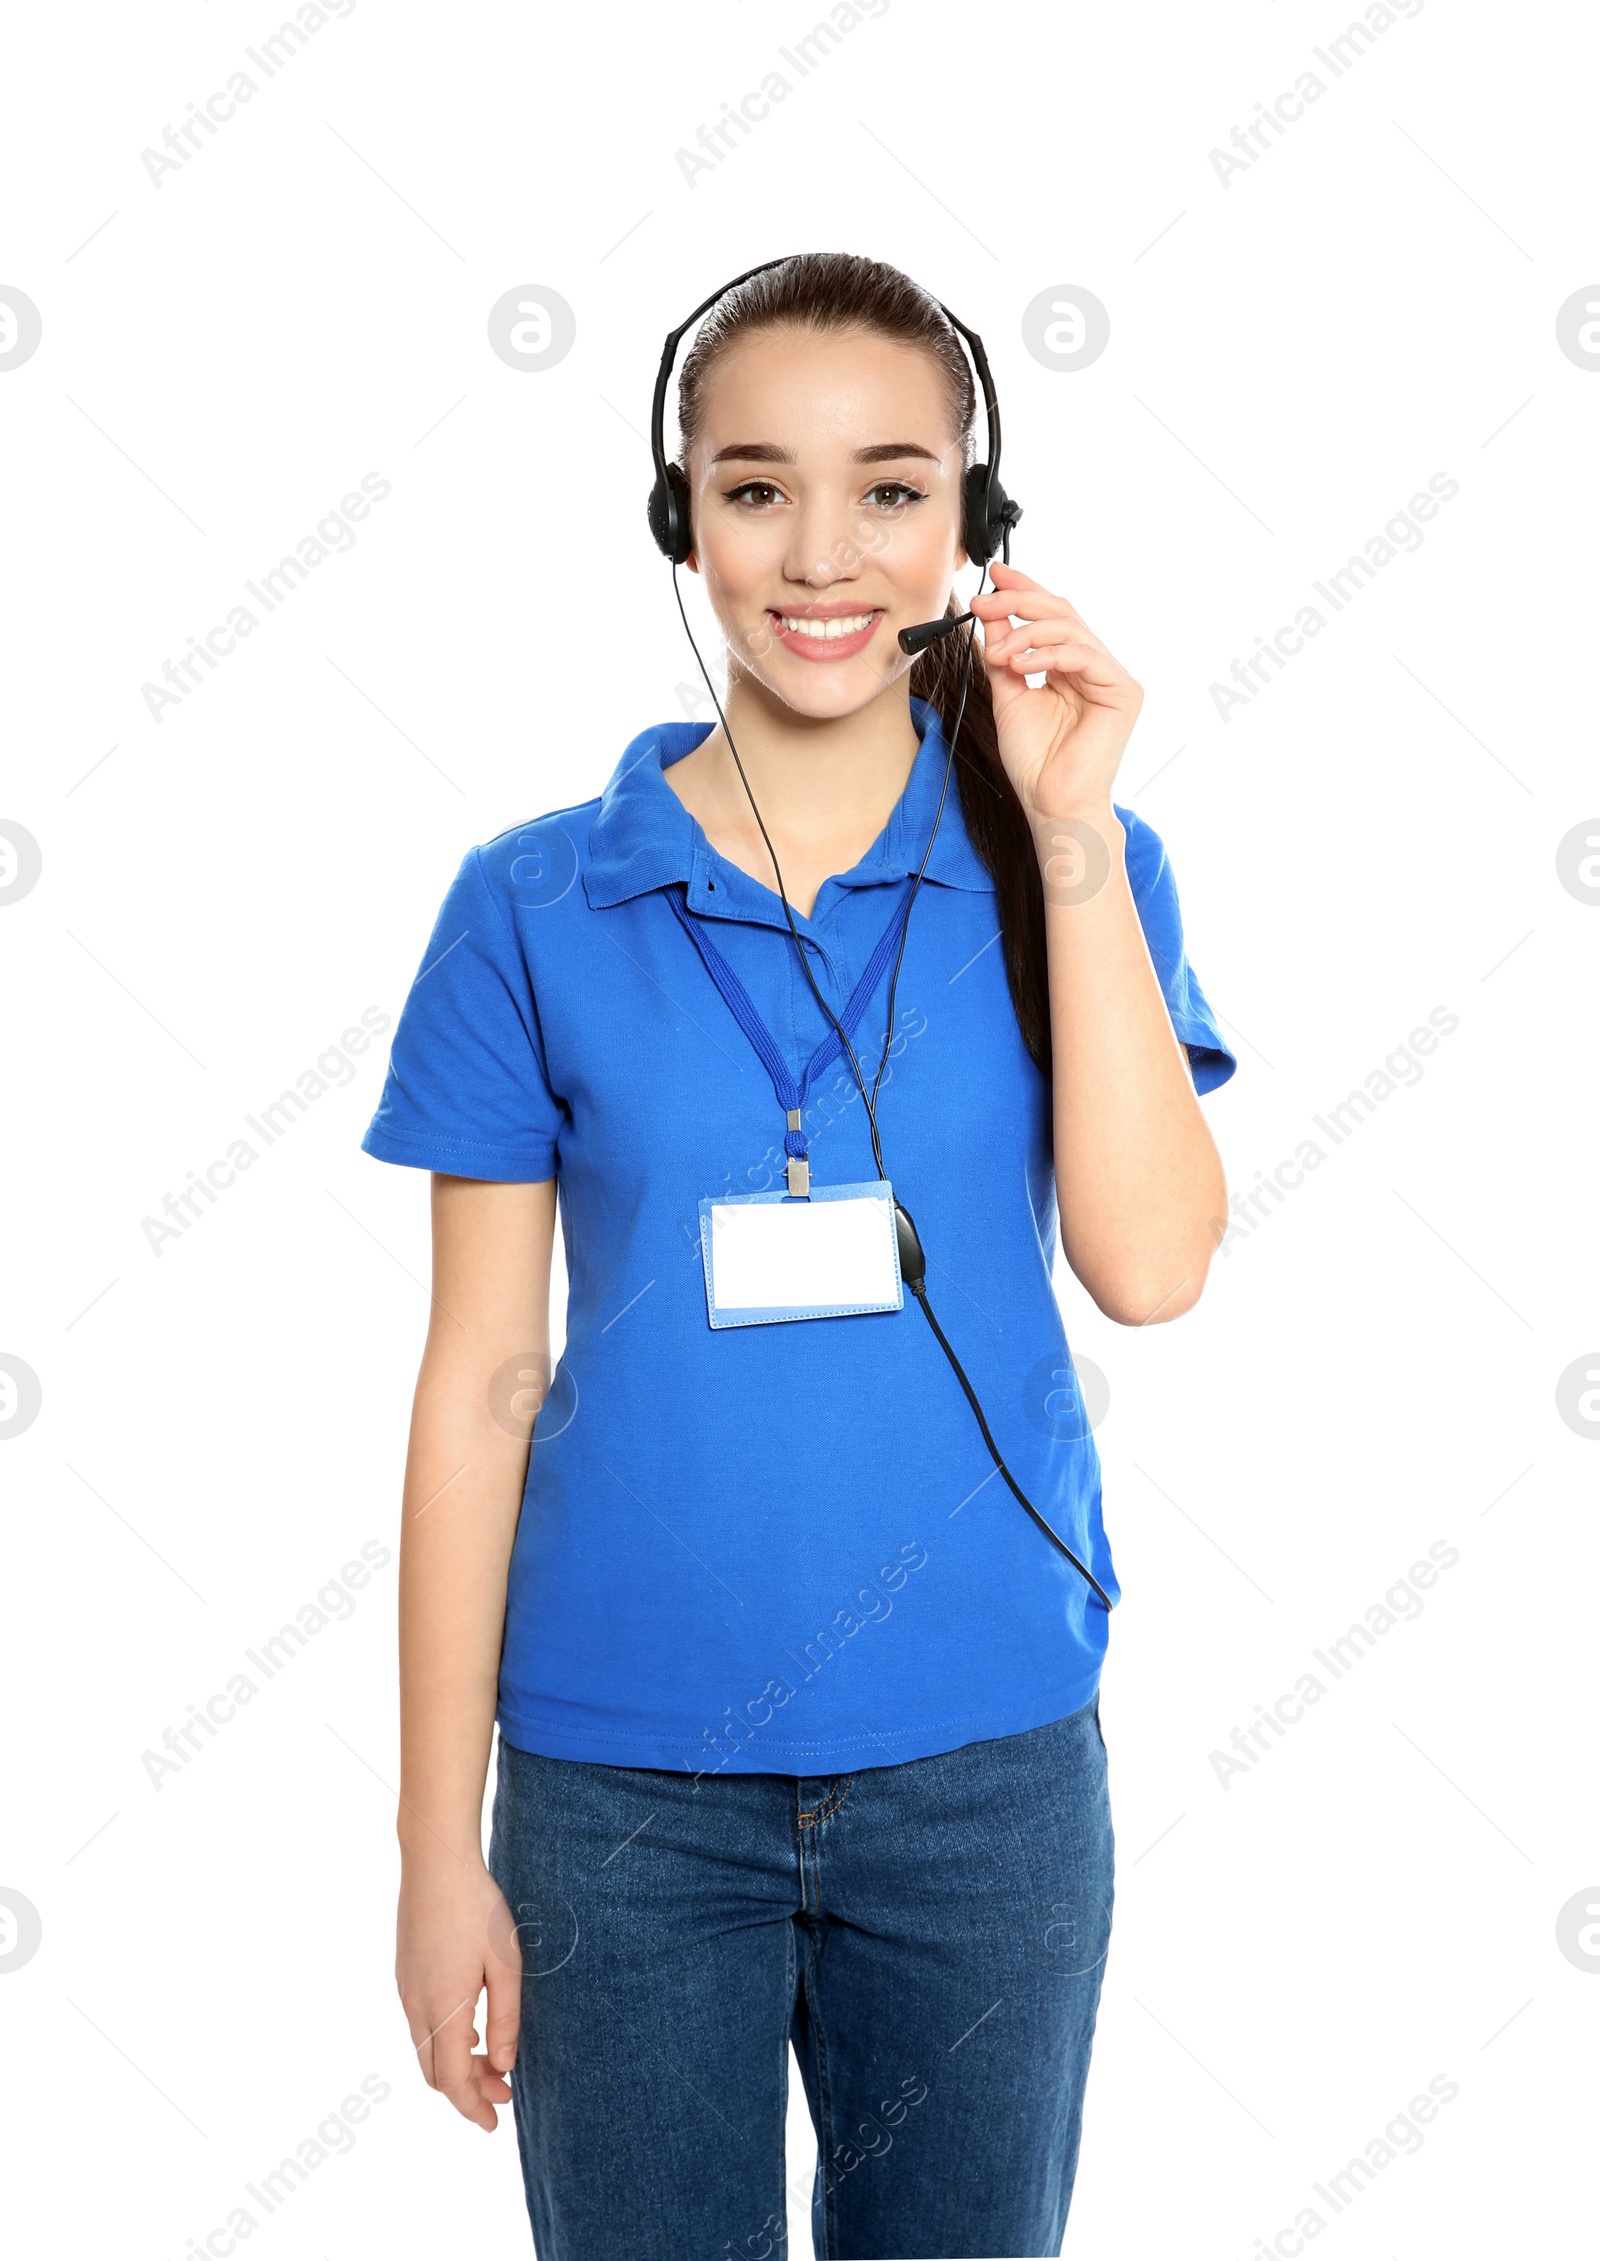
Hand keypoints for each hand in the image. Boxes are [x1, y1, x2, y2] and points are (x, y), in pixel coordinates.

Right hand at [396, 1851, 520, 2130]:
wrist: (435, 1861)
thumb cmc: (478, 1909)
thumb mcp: (506, 1964)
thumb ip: (506, 2020)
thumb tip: (503, 2067)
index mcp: (443, 2008)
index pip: (451, 2081)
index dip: (472, 2108)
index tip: (494, 2124)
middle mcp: (416, 2005)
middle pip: (434, 2073)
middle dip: (467, 2091)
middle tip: (504, 2094)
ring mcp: (406, 1989)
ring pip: (425, 2049)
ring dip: (455, 2065)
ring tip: (493, 2062)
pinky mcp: (405, 1973)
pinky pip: (420, 2025)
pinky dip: (444, 2041)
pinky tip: (470, 2029)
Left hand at [971, 562, 1142, 820]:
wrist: (1051, 803)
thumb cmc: (1035, 762)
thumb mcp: (1009, 696)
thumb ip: (1004, 654)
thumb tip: (992, 615)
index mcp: (1071, 667)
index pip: (1051, 618)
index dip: (1024, 591)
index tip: (992, 576)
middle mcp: (1095, 667)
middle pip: (1061, 614)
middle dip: (1019, 602)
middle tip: (983, 602)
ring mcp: (1112, 677)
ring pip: (1070, 630)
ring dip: (1026, 633)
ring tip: (998, 653)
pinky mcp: (1123, 691)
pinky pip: (1083, 655)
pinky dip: (1046, 654)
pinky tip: (1018, 664)